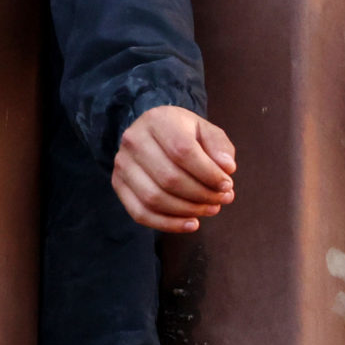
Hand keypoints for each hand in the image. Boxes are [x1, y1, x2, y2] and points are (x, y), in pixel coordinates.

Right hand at [113, 104, 237, 233]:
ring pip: (154, 199)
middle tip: (223, 199)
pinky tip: (192, 224)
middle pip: (169, 178)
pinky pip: (140, 213)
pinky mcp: (118, 184)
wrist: (153, 134)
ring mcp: (122, 164)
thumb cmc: (185, 134)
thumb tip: (227, 168)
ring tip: (211, 209)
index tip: (227, 184)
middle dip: (202, 195)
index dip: (208, 173)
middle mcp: (134, 140)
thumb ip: (220, 146)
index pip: (183, 151)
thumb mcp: (206, 130)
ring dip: (188, 210)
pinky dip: (168, 224)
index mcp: (158, 121)